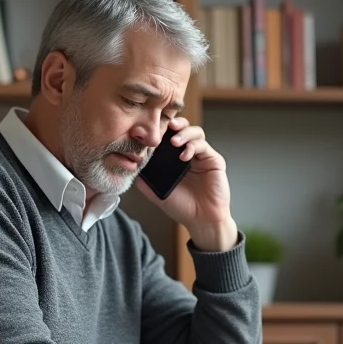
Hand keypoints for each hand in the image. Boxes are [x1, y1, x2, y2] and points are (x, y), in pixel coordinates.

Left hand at [134, 116, 236, 250]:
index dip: (160, 129)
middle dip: (174, 123)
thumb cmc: (181, 207)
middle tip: (166, 125)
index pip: (167, 136)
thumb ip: (143, 179)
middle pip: (182, 128)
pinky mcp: (213, 159)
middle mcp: (188, 153)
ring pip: (195, 132)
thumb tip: (129, 166)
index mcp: (174, 158)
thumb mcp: (156, 192)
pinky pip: (203, 145)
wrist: (202, 220)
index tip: (150, 129)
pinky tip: (184, 156)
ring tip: (174, 142)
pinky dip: (193, 146)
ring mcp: (201, 155)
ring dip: (184, 133)